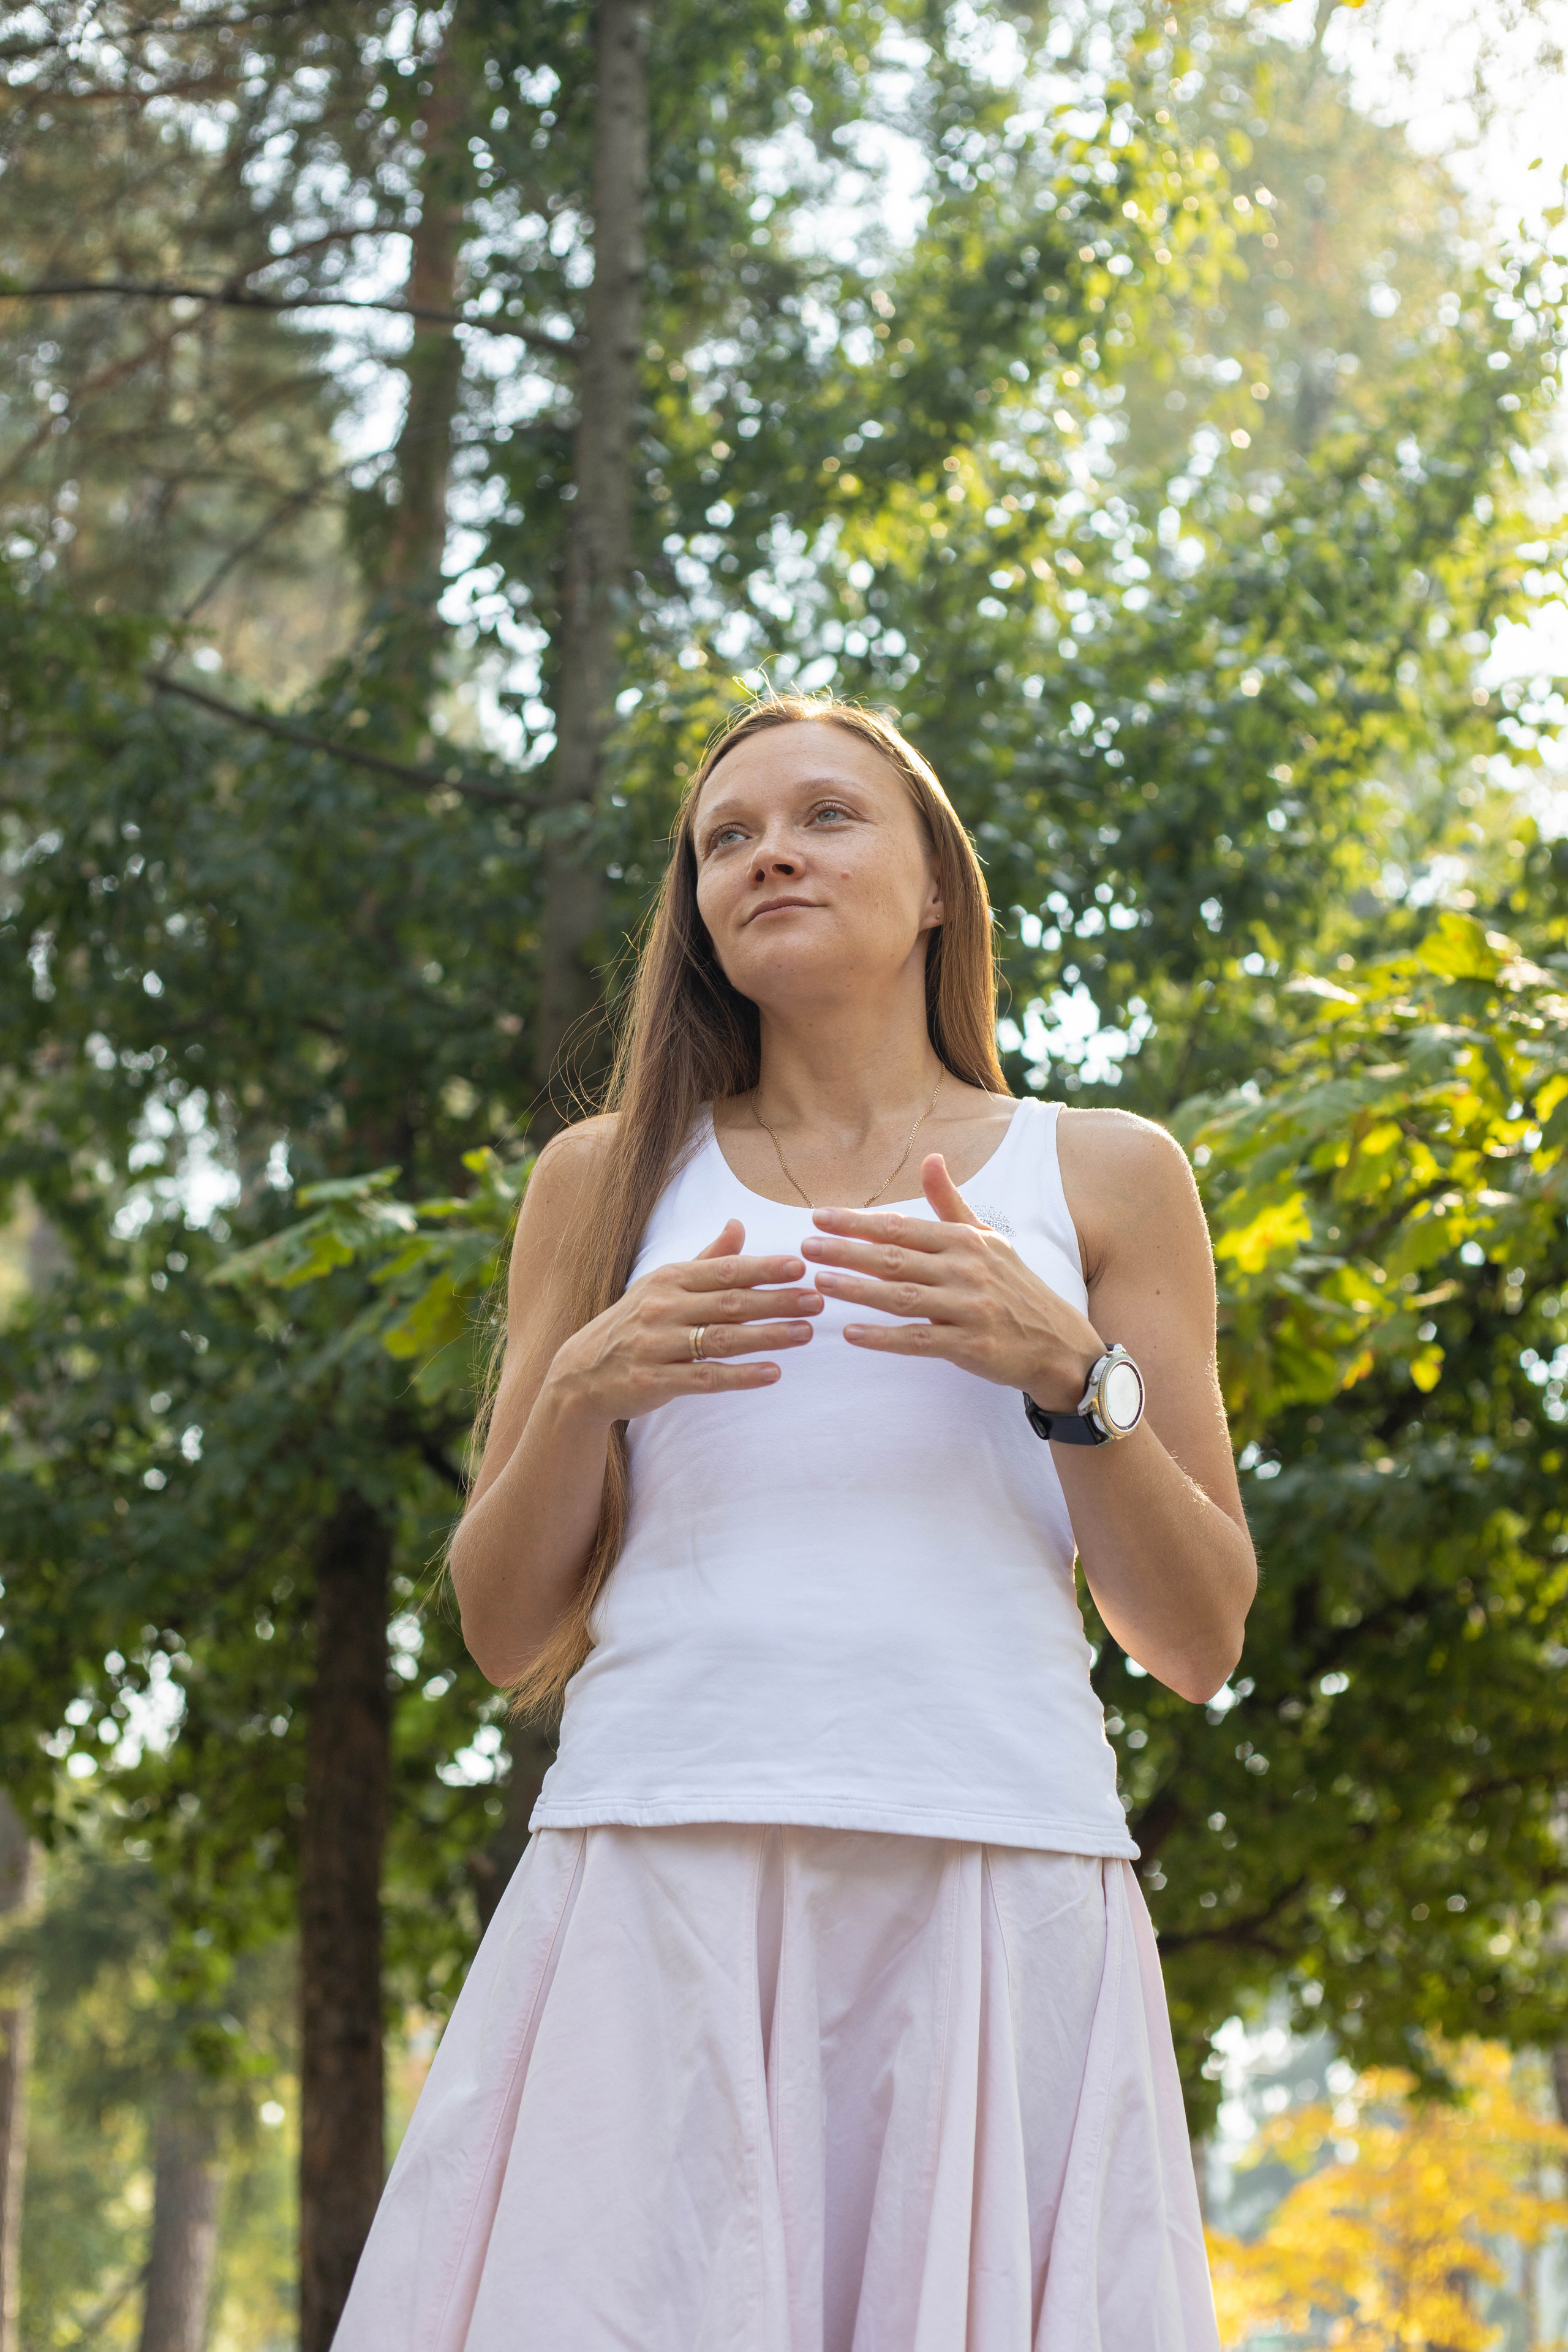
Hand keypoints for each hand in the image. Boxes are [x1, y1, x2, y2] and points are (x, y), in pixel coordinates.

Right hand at [553, 1218, 819, 1422]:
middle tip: (817, 1300)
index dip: (763, 1268)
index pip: (724, 1271)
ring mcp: (656, 1345)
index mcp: (668, 1280)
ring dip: (767, 1336)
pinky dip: (741, 1376)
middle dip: (776, 1301)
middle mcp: (661, 1308)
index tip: (801, 1266)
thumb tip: (738, 1224)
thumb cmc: (634, 1323)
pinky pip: (705, 1378)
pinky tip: (773, 1373)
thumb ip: (706, 1259)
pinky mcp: (654, 1380)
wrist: (582, 1373)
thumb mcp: (663, 1285)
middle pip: (729, 1303)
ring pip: (721, 1339)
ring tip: (805, 1333)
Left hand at [800, 1153, 1102, 1409]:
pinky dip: (884, 1338)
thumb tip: (929, 1157)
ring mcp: (969, 1308)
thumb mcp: (988, 1240)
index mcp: (966, 1241)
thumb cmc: (1015, 1288)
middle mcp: (967, 1270)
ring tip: (819, 1284)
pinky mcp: (971, 1345)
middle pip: (896, 1258)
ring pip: (902, 1297)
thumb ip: (951, 1203)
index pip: (902, 1227)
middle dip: (847, 1251)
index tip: (818, 1217)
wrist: (1059, 1344)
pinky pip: (919, 1340)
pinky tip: (851, 1334)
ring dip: (857, 1290)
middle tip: (806, 1247)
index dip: (858, 1222)